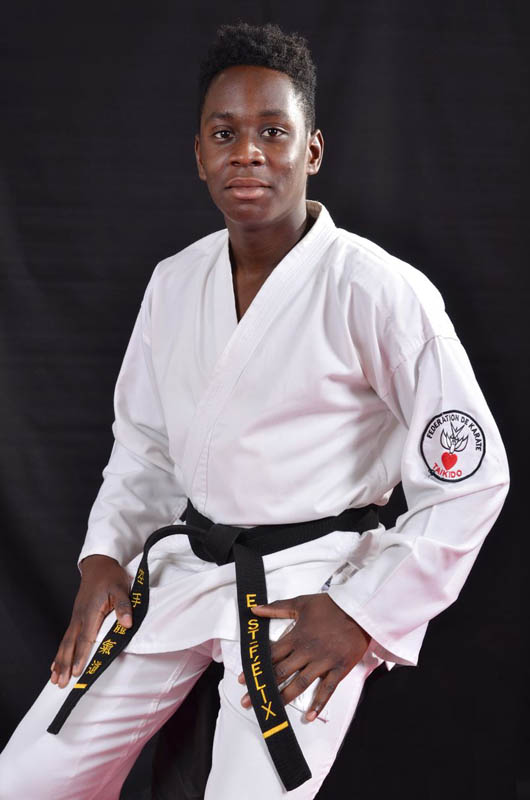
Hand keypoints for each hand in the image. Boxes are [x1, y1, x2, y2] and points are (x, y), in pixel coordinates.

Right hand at [50, 555, 132, 687]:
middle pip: (70, 644)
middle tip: (60, 683)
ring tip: (54, 679)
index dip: (81, 656)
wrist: (98, 564)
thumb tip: (127, 623)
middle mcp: (80, 617)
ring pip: (65, 643)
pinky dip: (60, 652)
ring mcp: (76, 618)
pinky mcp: (76, 617)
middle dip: (65, 665)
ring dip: (59, 662)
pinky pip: (66, 638)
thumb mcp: (121, 588)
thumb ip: (123, 606)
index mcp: (91, 612)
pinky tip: (55, 664)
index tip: (76, 672)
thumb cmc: (110, 577)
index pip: (85, 638)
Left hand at [238, 593, 369, 720]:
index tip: (243, 680)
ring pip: (301, 683)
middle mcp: (307, 652)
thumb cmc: (330, 606)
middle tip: (249, 701)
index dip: (256, 668)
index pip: (271, 655)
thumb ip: (277, 608)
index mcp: (297, 636)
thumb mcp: (301, 603)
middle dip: (264, 687)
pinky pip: (328, 689)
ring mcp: (324, 662)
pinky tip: (309, 716)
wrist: (358, 609)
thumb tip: (254, 609)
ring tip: (272, 709)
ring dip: (285, 697)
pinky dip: (318, 703)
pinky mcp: (339, 668)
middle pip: (282, 672)